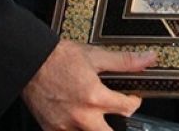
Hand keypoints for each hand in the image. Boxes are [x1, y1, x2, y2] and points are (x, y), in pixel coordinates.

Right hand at [22, 39, 156, 130]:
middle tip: (116, 113)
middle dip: (117, 124)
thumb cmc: (59, 58)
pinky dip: (75, 130)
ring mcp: (65, 125)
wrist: (31, 61)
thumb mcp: (96, 56)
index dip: (134, 102)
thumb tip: (148, 59)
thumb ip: (124, 61)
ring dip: (96, 128)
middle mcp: (81, 116)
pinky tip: (78, 120)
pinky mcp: (51, 129)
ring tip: (96, 116)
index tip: (132, 98)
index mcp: (95, 98)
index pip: (127, 109)